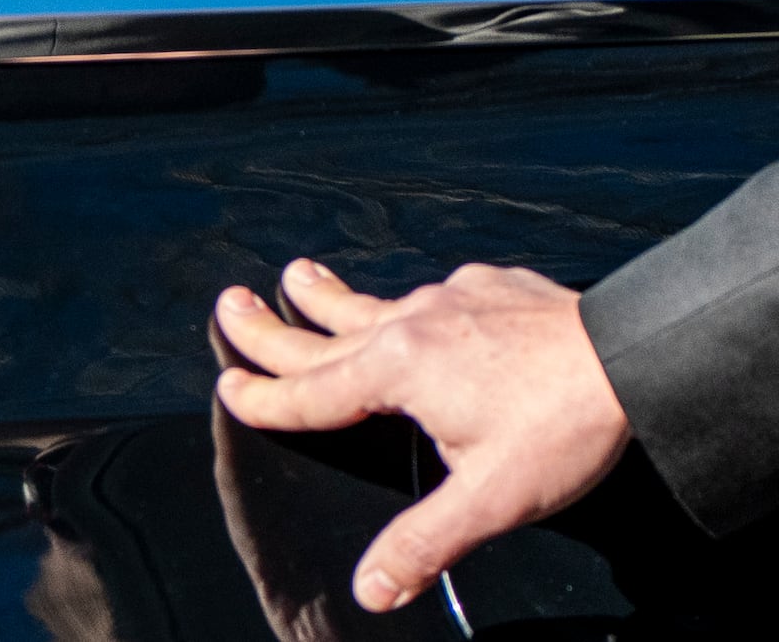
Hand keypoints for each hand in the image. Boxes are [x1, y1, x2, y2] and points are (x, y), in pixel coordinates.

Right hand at [213, 260, 631, 613]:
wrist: (636, 353)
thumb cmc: (564, 423)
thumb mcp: (490, 498)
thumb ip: (423, 541)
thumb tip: (372, 588)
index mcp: (396, 371)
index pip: (309, 392)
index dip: (262, 396)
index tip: (227, 389)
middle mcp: (409, 325)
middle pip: (320, 331)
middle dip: (267, 325)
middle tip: (228, 304)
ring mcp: (446, 298)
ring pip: (368, 301)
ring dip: (324, 294)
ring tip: (295, 275)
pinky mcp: (484, 285)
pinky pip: (427, 294)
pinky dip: (401, 300)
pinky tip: (413, 301)